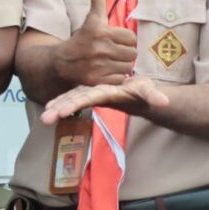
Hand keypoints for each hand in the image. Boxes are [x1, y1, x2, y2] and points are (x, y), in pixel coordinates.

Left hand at [40, 75, 171, 124]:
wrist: (141, 96)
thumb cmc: (145, 93)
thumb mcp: (148, 92)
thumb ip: (155, 96)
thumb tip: (164, 103)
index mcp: (106, 94)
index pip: (88, 98)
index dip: (74, 104)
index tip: (61, 112)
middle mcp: (96, 96)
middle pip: (75, 101)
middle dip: (60, 110)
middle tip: (44, 119)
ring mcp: (92, 94)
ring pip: (72, 99)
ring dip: (57, 107)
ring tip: (43, 116)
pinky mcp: (91, 90)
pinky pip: (74, 94)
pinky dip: (62, 100)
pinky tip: (49, 105)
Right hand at [56, 0, 140, 88]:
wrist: (61, 63)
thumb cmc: (81, 39)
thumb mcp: (90, 19)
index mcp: (101, 31)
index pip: (131, 38)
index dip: (126, 39)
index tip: (116, 40)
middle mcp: (100, 48)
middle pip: (132, 53)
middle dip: (125, 53)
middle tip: (115, 52)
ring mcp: (98, 65)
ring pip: (127, 67)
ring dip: (122, 65)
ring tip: (112, 62)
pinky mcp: (97, 80)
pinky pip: (119, 79)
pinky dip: (115, 77)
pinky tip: (107, 71)